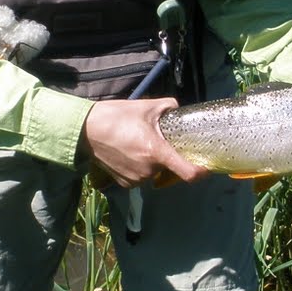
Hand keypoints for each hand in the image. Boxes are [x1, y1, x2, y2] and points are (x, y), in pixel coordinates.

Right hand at [80, 97, 209, 188]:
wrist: (86, 130)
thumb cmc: (117, 116)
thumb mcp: (146, 106)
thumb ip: (168, 107)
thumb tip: (179, 110)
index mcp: (156, 152)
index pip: (188, 173)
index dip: (201, 173)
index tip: (206, 168)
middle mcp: (148, 170)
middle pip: (169, 168)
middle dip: (167, 157)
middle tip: (155, 141)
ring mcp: (135, 179)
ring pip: (154, 173)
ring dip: (152, 163)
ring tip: (138, 145)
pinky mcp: (124, 184)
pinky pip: (140, 177)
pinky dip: (139, 168)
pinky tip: (128, 153)